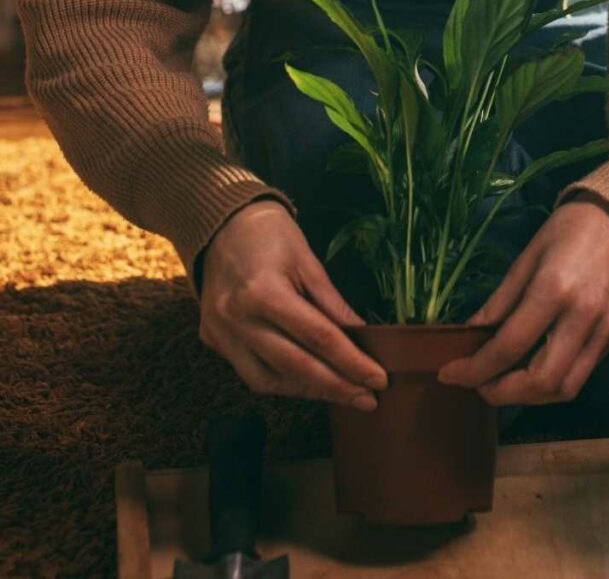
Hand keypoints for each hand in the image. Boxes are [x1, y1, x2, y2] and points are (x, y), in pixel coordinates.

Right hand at [198, 200, 386, 409]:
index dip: (351, 363)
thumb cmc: (270, 236)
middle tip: (368, 400)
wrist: (219, 224)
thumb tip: (363, 338)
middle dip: (336, 387)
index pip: (318, 338)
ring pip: (268, 380)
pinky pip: (251, 373)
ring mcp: (221, 333)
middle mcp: (237, 319)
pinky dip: (283, 381)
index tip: (378, 380)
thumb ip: (333, 304)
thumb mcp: (308, 262)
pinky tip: (309, 383)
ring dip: (309, 392)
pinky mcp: (213, 340)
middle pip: (295, 366)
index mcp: (264, 293)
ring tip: (342, 394)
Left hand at [438, 192, 608, 404]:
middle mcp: (582, 318)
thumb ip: (497, 304)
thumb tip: (469, 337)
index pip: (509, 346)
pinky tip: (528, 374)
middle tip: (477, 385)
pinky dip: (550, 386)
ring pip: (564, 389)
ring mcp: (602, 333)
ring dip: (528, 397)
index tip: (449, 374)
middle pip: (541, 381)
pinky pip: (579, 377)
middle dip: (502, 393)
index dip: (475, 369)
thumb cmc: (566, 233)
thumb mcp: (524, 261)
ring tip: (501, 384)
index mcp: (554, 291)